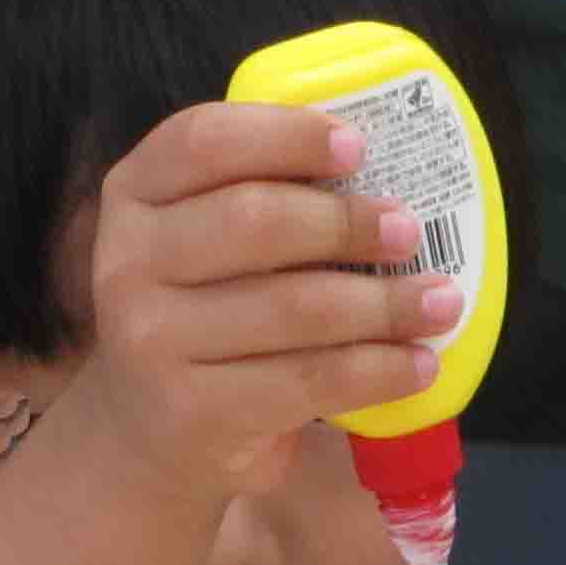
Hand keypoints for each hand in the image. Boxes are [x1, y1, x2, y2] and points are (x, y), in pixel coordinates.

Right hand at [68, 103, 460, 503]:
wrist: (156, 429)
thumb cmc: (210, 313)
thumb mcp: (210, 241)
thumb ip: (266, 194)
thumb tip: (394, 169)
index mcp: (135, 194)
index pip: (204, 140)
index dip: (286, 135)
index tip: (359, 145)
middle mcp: (126, 263)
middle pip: (254, 220)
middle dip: (347, 221)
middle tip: (408, 230)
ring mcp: (150, 341)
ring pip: (294, 306)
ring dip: (384, 303)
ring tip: (440, 301)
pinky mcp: (191, 410)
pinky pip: (308, 380)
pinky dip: (378, 370)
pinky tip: (417, 364)